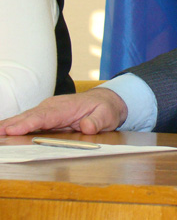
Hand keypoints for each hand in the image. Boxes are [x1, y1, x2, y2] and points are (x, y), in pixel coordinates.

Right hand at [0, 88, 127, 135]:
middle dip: (11, 125)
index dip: (28, 123)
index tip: (13, 130)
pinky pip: (27, 122)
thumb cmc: (105, 108)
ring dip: (8, 126)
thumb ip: (97, 121)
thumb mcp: (107, 115)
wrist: (105, 101)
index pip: (45, 116)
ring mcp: (46, 111)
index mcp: (66, 107)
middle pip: (29, 117)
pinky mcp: (44, 117)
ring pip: (25, 119)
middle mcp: (53, 107)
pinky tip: (3, 133)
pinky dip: (13, 127)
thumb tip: (87, 127)